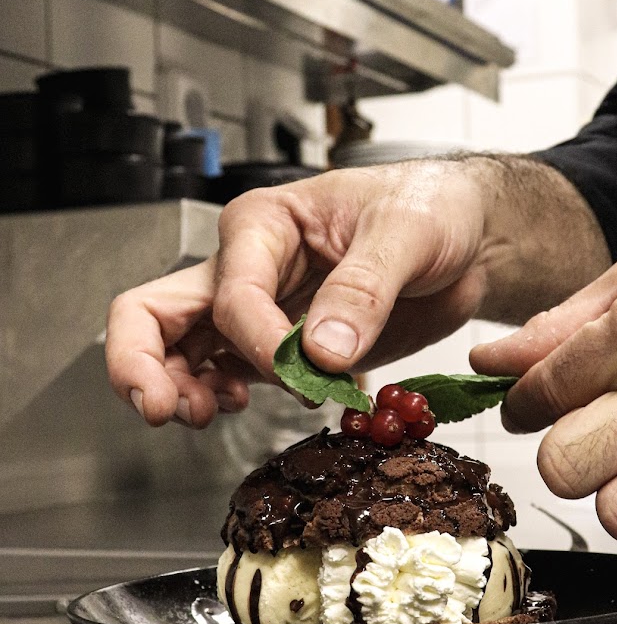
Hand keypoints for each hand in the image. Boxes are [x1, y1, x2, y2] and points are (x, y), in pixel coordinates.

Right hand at [106, 161, 492, 426]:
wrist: (464, 241)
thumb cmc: (431, 207)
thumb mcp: (407, 233)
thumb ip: (364, 288)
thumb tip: (321, 351)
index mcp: (266, 223)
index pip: (232, 292)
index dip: (255, 340)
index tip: (299, 369)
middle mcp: (249, 267)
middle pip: (156, 312)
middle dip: (145, 363)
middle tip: (164, 409)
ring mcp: (261, 311)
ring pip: (181, 351)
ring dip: (180, 389)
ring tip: (204, 415)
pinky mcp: (282, 348)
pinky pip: (227, 375)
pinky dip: (220, 398)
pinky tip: (243, 406)